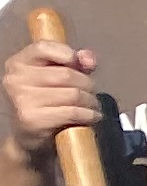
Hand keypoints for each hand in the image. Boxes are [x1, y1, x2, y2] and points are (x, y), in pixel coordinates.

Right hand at [5, 40, 102, 160]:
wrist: (29, 138)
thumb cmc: (46, 103)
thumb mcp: (57, 78)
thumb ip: (75, 62)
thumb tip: (87, 58)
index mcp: (18, 63)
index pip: (44, 47)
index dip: (69, 55)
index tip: (81, 66)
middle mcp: (15, 79)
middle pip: (67, 74)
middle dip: (88, 85)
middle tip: (91, 93)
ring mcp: (22, 99)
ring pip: (74, 94)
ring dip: (91, 101)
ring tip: (92, 106)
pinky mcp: (32, 119)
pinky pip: (73, 112)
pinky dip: (89, 115)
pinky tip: (92, 117)